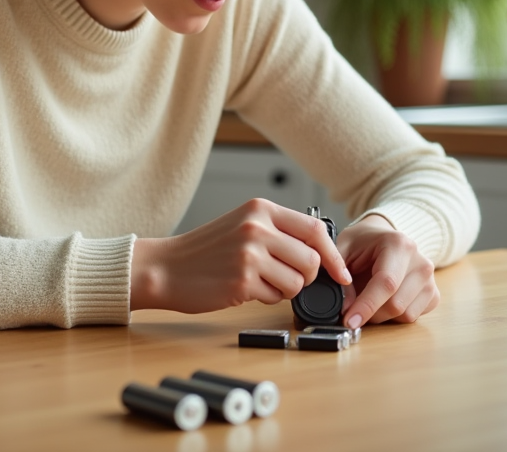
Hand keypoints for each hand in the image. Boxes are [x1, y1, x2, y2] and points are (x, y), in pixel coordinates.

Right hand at [131, 199, 351, 312]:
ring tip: (259, 282)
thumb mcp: (242, 225)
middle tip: (285, 279)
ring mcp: (250, 254)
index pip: (315, 229)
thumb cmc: (205, 250)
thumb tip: (319, 252)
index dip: (333, 254)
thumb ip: (278, 231)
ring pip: (297, 282)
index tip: (340, 272)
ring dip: (284, 290)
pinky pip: (275, 297)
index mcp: (260, 209)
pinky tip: (243, 288)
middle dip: (306, 277)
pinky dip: (265, 298)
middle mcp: (257, 227)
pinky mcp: (242, 280)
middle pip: (311, 259)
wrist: (166, 267)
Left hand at [337, 214, 438, 326]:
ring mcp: (430, 279)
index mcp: (398, 245)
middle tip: (352, 310)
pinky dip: (395, 316)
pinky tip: (385, 301)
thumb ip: (339, 274)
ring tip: (369, 300)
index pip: (386, 283)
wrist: (383, 238)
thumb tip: (347, 307)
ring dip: (381, 316)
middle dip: (370, 314)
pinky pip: (413, 317)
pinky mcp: (433, 294)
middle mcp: (420, 262)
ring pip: (405, 314)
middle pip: (396, 304)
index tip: (350, 321)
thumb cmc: (363, 243)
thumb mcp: (342, 249)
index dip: (367, 306)